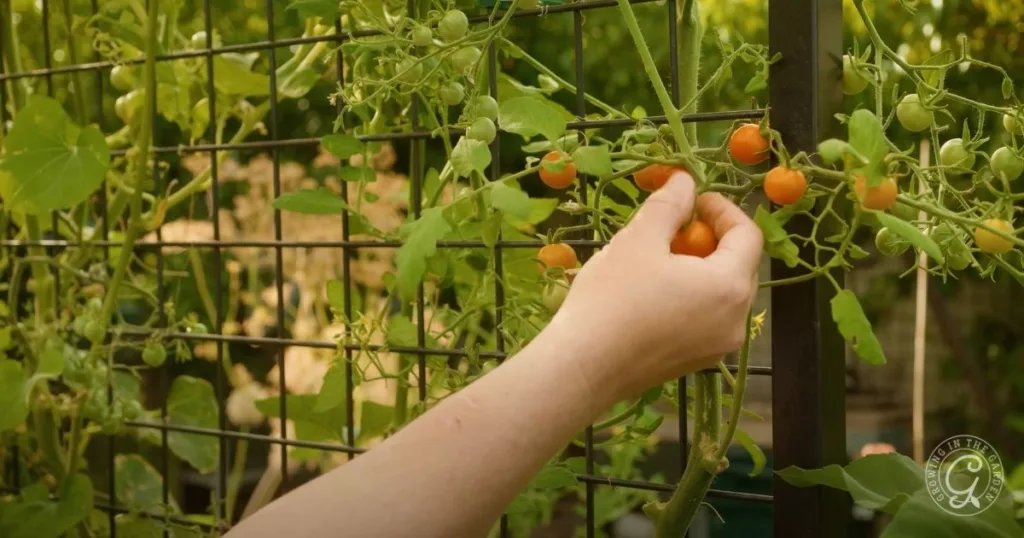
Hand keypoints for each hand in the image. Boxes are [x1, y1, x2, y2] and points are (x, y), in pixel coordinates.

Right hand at [550, 170, 762, 403]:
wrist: (583, 367)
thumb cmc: (612, 297)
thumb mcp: (639, 238)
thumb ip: (670, 205)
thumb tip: (686, 181)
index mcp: (729, 286)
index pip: (748, 235)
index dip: (722, 209)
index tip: (691, 200)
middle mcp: (736, 321)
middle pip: (739, 266)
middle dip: (712, 239)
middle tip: (674, 227)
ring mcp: (718, 347)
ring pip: (722, 294)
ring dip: (700, 268)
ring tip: (660, 259)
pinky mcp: (696, 363)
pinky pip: (706, 319)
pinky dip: (691, 298)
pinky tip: (654, 294)